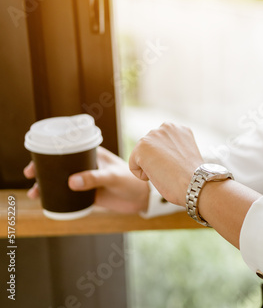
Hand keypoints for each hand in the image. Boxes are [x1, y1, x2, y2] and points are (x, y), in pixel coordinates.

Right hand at [24, 147, 149, 213]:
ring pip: (61, 181)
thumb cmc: (131, 181)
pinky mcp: (87, 194)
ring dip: (46, 186)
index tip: (36, 161)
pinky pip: (68, 195)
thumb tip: (71, 182)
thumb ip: (94, 178)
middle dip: (42, 170)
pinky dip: (56, 198)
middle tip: (31, 176)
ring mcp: (86, 179)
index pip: (67, 149)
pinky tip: (47, 203)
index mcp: (92, 154)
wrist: (141, 199)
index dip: (49, 153)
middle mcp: (86, 165)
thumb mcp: (112, 177)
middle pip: (59, 165)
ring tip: (35, 193)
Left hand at [129, 123, 203, 205]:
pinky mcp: (142, 146)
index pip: (161, 145)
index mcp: (179, 129)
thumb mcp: (185, 154)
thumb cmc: (193, 176)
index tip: (179, 166)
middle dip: (157, 161)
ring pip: (142, 156)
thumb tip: (161, 156)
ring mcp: (153, 135)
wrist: (195, 183)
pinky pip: (134, 165)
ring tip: (166, 172)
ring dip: (150, 167)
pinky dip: (142, 175)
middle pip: (150, 149)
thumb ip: (173, 149)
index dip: (168, 160)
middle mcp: (166, 127)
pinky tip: (158, 175)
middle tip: (172, 170)